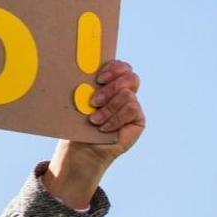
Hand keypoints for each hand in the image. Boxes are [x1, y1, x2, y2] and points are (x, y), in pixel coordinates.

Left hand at [42, 60, 143, 208]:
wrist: (82, 149)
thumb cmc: (77, 124)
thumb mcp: (82, 100)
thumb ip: (91, 86)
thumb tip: (88, 73)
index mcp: (112, 83)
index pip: (123, 67)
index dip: (114, 68)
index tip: (98, 78)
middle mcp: (125, 93)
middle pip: (131, 77)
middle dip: (111, 87)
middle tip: (94, 101)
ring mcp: (133, 107)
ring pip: (128, 95)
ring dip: (109, 108)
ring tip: (94, 120)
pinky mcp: (138, 120)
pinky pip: (131, 110)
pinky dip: (116, 118)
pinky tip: (104, 127)